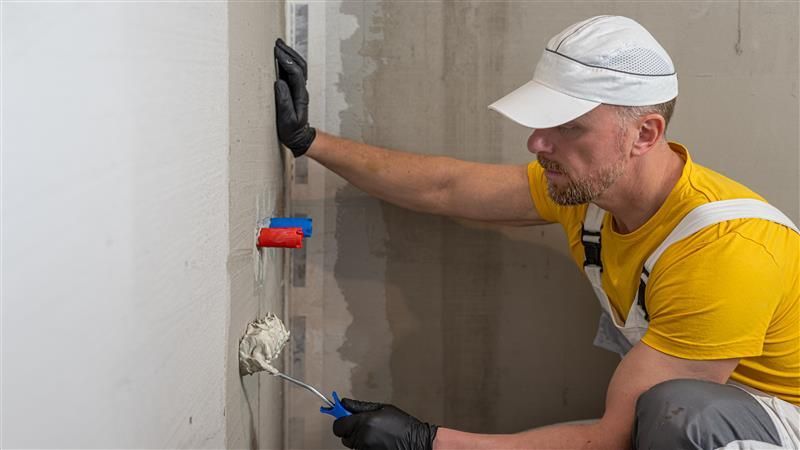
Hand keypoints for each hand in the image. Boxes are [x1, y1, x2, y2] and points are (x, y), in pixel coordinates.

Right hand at [274, 38, 315, 156]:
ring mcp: (299, 89)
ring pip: (298, 67)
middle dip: (289, 52)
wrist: (299, 138)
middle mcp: (301, 90)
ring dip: (289, 54)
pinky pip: (293, 72)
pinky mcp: (294, 90)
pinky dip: (287, 61)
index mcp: (300, 95)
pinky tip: (279, 57)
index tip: (276, 52)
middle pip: (299, 66)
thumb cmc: (291, 131)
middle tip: (277, 43)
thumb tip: (279, 82)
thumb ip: (284, 101)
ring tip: (278, 45)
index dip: (286, 61)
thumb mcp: (286, 119)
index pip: (295, 73)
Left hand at [333, 398, 437, 449]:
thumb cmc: (402, 424)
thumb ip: (361, 406)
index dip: (341, 420)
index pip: (338, 425)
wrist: (416, 442)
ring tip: (373, 433)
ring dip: (357, 438)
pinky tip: (376, 441)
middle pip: (343, 436)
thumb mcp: (383, 408)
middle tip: (362, 425)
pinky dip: (364, 445)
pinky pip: (359, 449)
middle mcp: (363, 437)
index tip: (345, 416)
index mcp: (365, 422)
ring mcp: (365, 448)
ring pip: (351, 444)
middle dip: (349, 430)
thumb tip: (343, 403)